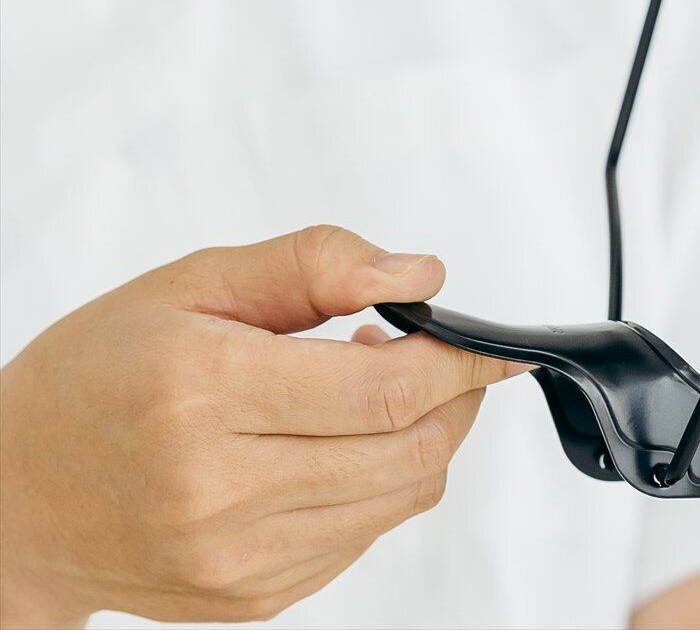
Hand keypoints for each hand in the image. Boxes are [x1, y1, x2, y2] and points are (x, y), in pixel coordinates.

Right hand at [0, 225, 525, 626]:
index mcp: (201, 391)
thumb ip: (314, 266)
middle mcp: (219, 488)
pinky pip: (364, 538)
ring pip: (401, 498)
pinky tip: (334, 445)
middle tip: (439, 357)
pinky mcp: (251, 599)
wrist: (15, 499)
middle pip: (411, 448)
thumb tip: (421, 276)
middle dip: (454, 397)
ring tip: (374, 391)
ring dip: (422, 438)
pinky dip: (378, 485)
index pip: (387, 388)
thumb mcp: (191, 285)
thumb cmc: (99, 374)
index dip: (462, 360)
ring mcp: (236, 558)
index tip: (490, 341)